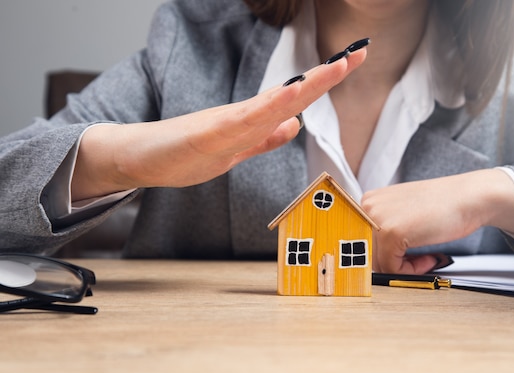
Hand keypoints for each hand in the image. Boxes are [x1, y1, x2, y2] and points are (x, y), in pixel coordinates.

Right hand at [71, 48, 366, 200]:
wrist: (136, 158)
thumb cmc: (181, 154)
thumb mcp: (235, 150)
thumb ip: (264, 138)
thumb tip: (294, 126)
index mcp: (250, 120)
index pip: (295, 98)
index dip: (325, 81)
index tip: (352, 62)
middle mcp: (241, 116)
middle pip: (292, 93)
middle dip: (328, 74)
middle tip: (359, 53)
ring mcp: (224, 124)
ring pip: (273, 103)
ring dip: (306, 86)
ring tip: (335, 68)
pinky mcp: (205, 135)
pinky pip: (241, 121)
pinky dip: (266, 109)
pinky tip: (287, 97)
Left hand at [361, 169, 513, 273]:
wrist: (469, 197)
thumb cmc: (442, 206)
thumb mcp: (403, 213)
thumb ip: (386, 230)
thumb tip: (372, 261)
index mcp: (369, 201)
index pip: (363, 241)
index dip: (384, 255)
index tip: (402, 259)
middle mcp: (368, 207)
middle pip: (369, 254)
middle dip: (394, 262)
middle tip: (419, 260)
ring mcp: (377, 219)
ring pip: (378, 263)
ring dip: (403, 268)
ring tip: (426, 258)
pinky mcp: (390, 233)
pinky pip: (392, 267)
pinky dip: (412, 270)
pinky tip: (429, 258)